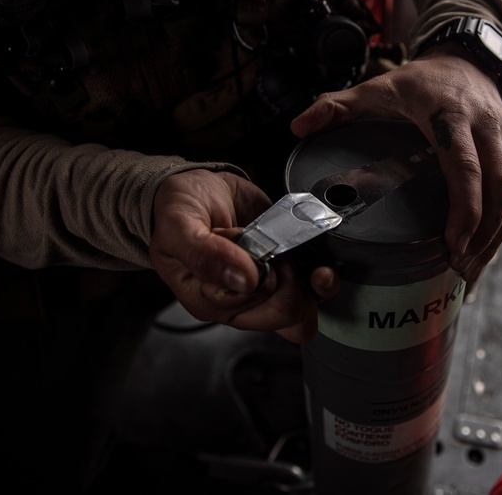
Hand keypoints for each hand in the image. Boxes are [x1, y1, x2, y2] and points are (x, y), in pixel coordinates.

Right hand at [148, 169, 339, 343]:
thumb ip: (203, 254)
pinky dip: (322, 275)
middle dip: (286, 277)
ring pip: (306, 310)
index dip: (260, 276)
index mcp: (209, 302)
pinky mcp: (287, 274)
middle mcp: (240, 304)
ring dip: (310, 280)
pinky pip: (317, 292)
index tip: (244, 245)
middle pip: (285, 314)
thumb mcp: (179, 226)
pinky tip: (313, 257)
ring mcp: (267, 290)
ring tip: (289, 248)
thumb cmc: (179, 211)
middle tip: (268, 246)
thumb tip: (244, 280)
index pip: (252, 307)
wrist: (199, 188)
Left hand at [291, 44, 501, 285]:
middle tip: (460, 268)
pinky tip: (480, 250)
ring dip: (494, 236)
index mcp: (451, 115)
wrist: (466, 57)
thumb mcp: (377, 86)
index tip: (452, 243)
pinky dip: (499, 224)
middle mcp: (486, 127)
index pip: (466, 165)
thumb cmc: (419, 80)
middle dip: (484, 234)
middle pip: (500, 187)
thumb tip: (298, 126)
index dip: (465, 207)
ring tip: (469, 270)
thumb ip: (336, 106)